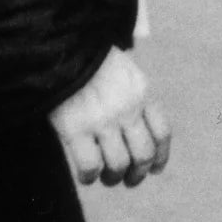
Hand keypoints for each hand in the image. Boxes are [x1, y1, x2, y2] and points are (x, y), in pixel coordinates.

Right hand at [49, 47, 171, 187]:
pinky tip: (85, 174)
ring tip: (105, 176)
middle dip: (137, 174)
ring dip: (113, 177)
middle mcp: (126, 107)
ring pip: (118, 165)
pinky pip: (90, 167)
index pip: (162, 132)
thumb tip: (136, 125)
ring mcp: (102, 119)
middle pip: (143, 155)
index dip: (160, 156)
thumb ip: (131, 92)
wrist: (59, 43)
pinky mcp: (75, 128)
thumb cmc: (87, 55)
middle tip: (127, 179)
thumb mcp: (121, 66)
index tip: (154, 168)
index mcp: (140, 90)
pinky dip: (89, 177)